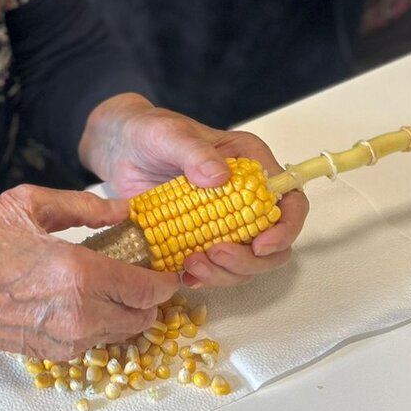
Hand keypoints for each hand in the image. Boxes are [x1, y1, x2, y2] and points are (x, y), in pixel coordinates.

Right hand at [0, 184, 175, 357]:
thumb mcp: (30, 204)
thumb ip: (85, 205)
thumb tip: (124, 209)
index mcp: (78, 273)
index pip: (147, 288)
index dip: (164, 279)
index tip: (166, 268)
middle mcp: (79, 314)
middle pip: (143, 317)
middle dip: (149, 298)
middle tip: (140, 276)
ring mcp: (67, 340)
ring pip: (122, 334)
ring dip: (127, 313)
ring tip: (112, 288)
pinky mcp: (53, 356)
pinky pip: (96, 344)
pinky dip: (102, 326)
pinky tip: (85, 303)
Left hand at [78, 93, 307, 289]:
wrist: (120, 148)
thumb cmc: (149, 132)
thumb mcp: (170, 135)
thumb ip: (195, 152)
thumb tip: (219, 177)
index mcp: (250, 164)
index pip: (290, 201)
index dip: (285, 229)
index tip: (260, 246)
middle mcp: (245, 196)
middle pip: (273, 242)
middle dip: (250, 260)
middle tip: (215, 256)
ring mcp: (224, 221)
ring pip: (246, 262)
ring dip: (225, 273)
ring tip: (192, 264)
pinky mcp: (201, 238)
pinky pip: (215, 268)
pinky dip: (206, 277)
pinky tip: (186, 274)